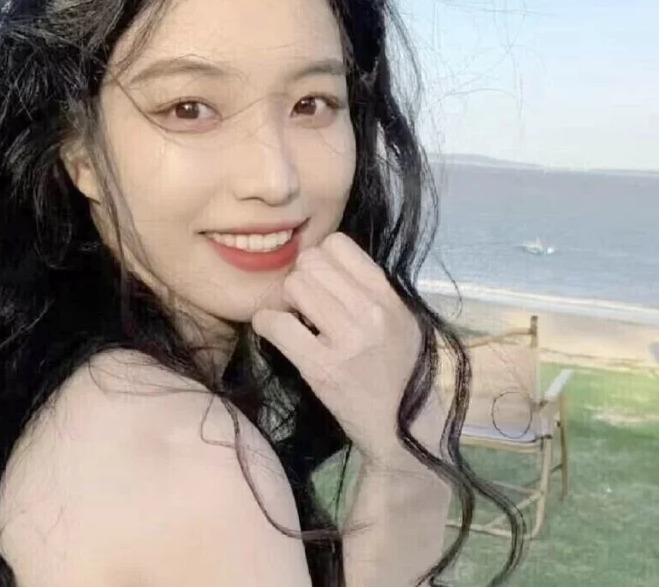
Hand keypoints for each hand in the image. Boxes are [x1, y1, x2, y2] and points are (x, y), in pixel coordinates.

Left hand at [251, 232, 424, 468]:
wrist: (407, 432)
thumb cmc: (402, 371)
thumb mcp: (400, 319)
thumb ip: (368, 288)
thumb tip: (324, 259)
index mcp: (388, 295)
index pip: (338, 243)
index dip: (321, 257)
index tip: (321, 280)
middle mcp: (370, 312)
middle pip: (310, 262)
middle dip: (301, 279)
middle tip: (303, 303)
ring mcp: (346, 340)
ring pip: (293, 286)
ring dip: (285, 301)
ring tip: (294, 319)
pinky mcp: (321, 368)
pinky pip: (277, 324)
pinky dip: (266, 323)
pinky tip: (274, 331)